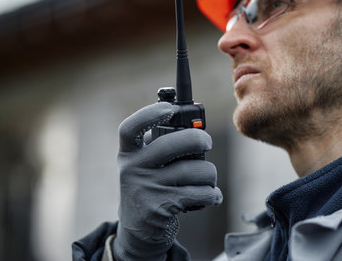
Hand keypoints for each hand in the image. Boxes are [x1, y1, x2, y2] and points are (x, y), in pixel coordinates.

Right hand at [112, 102, 222, 260]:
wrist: (139, 232)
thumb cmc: (151, 187)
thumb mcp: (144, 165)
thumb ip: (160, 145)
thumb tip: (194, 125)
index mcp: (128, 153)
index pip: (130, 128)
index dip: (149, 114)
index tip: (169, 109)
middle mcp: (132, 170)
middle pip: (171, 144)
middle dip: (198, 139)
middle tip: (206, 142)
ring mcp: (146, 190)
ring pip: (193, 170)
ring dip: (210, 174)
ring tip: (208, 179)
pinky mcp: (161, 209)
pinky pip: (199, 193)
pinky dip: (212, 194)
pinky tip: (212, 195)